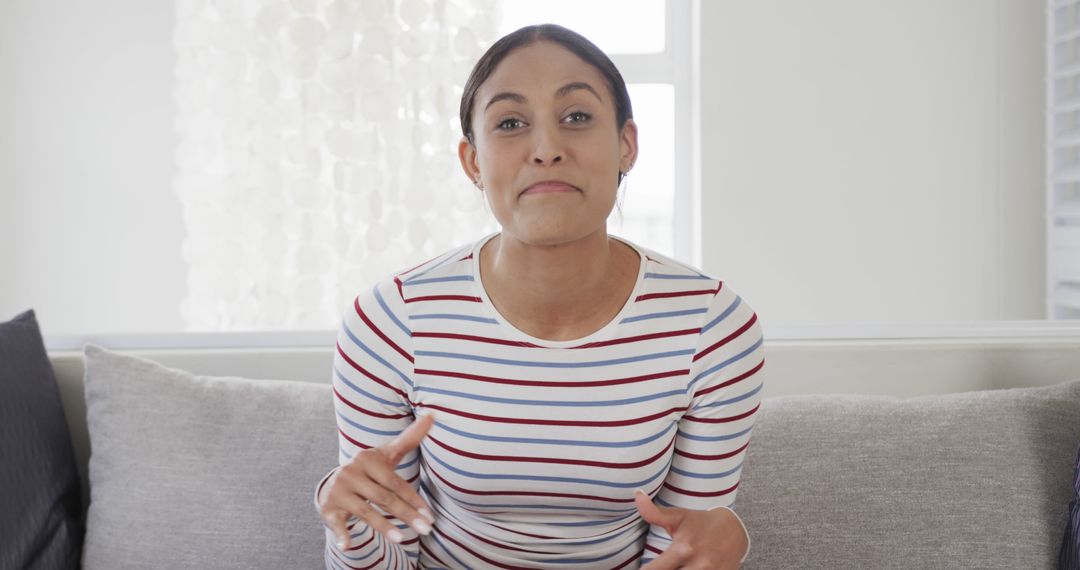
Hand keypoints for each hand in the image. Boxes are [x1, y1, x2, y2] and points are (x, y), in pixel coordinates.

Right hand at [319, 412, 437, 549]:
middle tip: (425, 529)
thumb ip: (410, 438)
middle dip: (406, 514)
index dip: (414, 500)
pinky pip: (337, 522)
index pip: (395, 482)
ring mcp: (339, 491)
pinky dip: (342, 534)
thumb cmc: (371, 469)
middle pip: (383, 498)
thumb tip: (433, 415)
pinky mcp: (328, 508)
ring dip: (383, 526)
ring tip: (402, 539)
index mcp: (368, 459)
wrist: (335, 482)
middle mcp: (351, 473)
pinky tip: (349, 545)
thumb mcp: (388, 454)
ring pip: (365, 511)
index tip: (430, 516)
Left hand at [634, 489, 747, 569]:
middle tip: (659, 566)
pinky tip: (684, 569)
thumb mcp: (677, 516)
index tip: (640, 569)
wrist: (734, 530)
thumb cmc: (700, 523)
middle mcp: (698, 565)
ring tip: (673, 566)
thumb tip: (636, 494)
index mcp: (683, 549)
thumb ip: (653, 512)